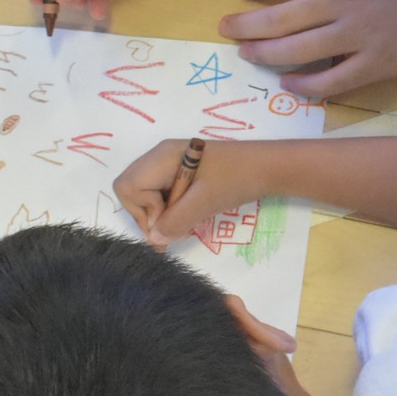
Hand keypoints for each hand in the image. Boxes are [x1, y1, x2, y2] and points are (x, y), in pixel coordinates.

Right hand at [114, 138, 268, 249]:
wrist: (268, 167)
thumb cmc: (237, 179)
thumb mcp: (205, 203)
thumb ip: (176, 221)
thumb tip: (154, 239)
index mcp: (162, 156)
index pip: (128, 186)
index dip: (142, 208)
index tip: (168, 218)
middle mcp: (160, 156)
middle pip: (131, 188)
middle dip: (146, 213)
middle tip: (173, 226)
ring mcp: (170, 162)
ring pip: (146, 193)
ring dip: (159, 212)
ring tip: (185, 221)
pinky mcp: (181, 171)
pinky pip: (161, 192)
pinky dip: (170, 207)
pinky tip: (190, 212)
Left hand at [221, 0, 396, 97]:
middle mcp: (344, 3)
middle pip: (279, 17)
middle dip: (245, 23)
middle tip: (224, 27)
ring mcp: (359, 38)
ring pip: (297, 51)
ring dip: (264, 53)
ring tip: (246, 52)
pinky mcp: (376, 66)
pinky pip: (331, 81)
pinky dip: (305, 85)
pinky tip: (289, 83)